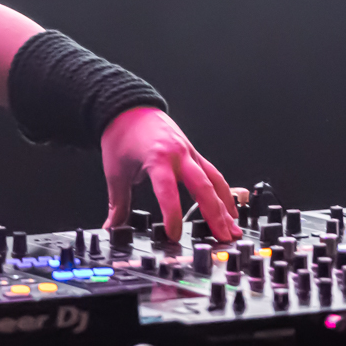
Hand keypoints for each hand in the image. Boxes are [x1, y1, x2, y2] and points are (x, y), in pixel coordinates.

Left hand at [101, 106, 240, 241]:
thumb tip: (112, 227)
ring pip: (214, 180)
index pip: (168, 192)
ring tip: (233, 228)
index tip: (174, 235)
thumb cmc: (121, 135)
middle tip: (222, 237)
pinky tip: (229, 208)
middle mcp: (178, 155)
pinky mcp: (193, 153)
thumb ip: (118, 203)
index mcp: (157, 158)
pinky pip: (213, 173)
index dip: (172, 216)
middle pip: (202, 186)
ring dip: (225, 206)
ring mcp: (189, 153)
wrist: (128, 108)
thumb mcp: (115, 171)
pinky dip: (223, 191)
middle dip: (214, 214)